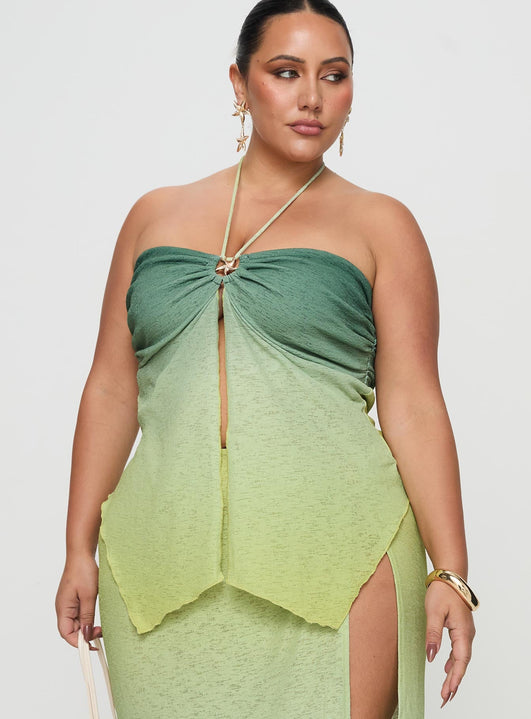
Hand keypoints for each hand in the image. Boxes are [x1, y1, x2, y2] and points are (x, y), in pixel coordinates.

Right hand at [55, 554, 102, 650]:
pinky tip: (97, 616)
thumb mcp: (88, 595)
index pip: (66, 634)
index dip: (78, 642)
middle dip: (85, 635)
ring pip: (76, 622)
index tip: (92, 645)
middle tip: (101, 632)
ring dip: (87, 626)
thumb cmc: (83, 571)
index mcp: (63, 609)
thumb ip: (87, 616)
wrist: (81, 554)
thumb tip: (87, 635)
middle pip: (71, 630)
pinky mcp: (73, 599)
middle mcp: (63, 608)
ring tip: (101, 626)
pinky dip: (88, 617)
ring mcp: (68, 604)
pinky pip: (79, 614)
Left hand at [425, 579, 475, 706]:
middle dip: (454, 682)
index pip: (460, 661)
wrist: (449, 576)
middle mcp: (467, 634)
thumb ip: (433, 635)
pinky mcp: (459, 627)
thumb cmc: (442, 592)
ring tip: (446, 689)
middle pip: (462, 663)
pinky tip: (445, 667)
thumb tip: (431, 657)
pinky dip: (452, 661)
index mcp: (463, 632)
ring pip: (460, 657)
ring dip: (453, 673)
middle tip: (445, 698)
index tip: (448, 692)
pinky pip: (458, 649)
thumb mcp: (433, 612)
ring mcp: (464, 631)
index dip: (454, 678)